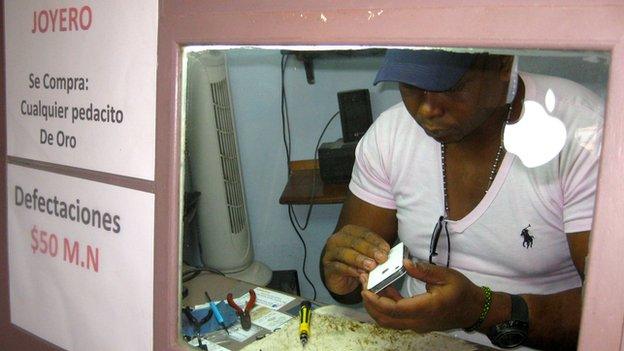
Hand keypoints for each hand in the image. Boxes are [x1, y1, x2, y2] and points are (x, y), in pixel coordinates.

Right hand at [322, 224, 389, 295]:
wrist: (341, 279)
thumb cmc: (355, 264)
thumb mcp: (367, 256)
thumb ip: (376, 254)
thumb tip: (387, 256)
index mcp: (349, 232)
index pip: (364, 234)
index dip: (376, 241)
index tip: (386, 250)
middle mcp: (338, 239)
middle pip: (355, 242)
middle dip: (370, 250)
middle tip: (381, 258)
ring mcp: (330, 252)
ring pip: (344, 253)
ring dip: (359, 259)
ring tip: (371, 266)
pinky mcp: (327, 266)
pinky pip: (338, 267)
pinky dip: (350, 270)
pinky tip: (359, 274)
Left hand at [360, 259, 483, 332]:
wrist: (474, 310)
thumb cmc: (462, 291)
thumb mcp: (446, 276)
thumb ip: (424, 270)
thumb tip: (405, 262)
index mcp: (426, 308)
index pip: (395, 310)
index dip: (377, 301)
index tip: (365, 289)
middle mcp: (419, 321)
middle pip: (387, 320)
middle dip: (370, 304)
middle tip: (363, 285)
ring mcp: (418, 325)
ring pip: (389, 322)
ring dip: (376, 308)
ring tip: (369, 288)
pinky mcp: (417, 323)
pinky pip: (397, 319)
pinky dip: (386, 308)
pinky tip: (384, 290)